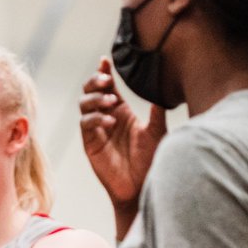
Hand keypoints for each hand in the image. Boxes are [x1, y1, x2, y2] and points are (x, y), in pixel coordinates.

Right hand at [79, 56, 165, 234]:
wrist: (141, 187)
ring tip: (109, 101)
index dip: (104, 72)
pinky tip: (110, 121)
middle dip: (95, 82)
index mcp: (121, 112)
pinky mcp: (91, 144)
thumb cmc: (151, 161)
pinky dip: (96, 119)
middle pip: (90, 91)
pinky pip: (86, 125)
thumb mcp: (158, 132)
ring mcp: (97, 130)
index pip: (109, 87)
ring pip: (84, 105)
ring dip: (94, 99)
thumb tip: (163, 90)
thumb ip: (157, 113)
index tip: (105, 61)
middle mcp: (106, 118)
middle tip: (106, 80)